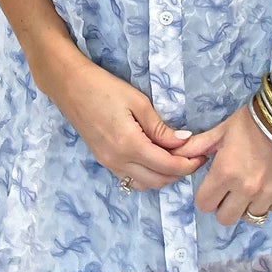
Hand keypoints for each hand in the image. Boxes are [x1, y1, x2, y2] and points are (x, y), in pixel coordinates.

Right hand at [45, 55, 206, 189]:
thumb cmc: (104, 88)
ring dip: (163, 177)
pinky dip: (147, 176)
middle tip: (193, 158)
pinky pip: (129, 179)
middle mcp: (118, 161)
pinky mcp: (103, 161)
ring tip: (175, 159)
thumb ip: (161, 127)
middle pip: (157, 181)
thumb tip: (184, 141)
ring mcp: (108, 163)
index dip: (188, 165)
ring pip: (143, 184)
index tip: (202, 157)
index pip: (167, 166)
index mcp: (129, 145)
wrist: (70, 86)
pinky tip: (155, 160)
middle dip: (179, 173)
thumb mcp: (138, 102)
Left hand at [178, 102, 271, 227]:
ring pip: (249, 216)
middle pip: (225, 218)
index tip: (214, 187)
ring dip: (248, 204)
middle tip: (232, 190)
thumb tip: (175, 153)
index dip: (207, 196)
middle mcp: (245, 189)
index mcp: (225, 173)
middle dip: (225, 206)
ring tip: (254, 184)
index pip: (204, 204)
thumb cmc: (253, 122)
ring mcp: (268, 195)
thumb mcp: (222, 131)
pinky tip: (271, 183)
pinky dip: (269, 201)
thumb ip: (197, 146)